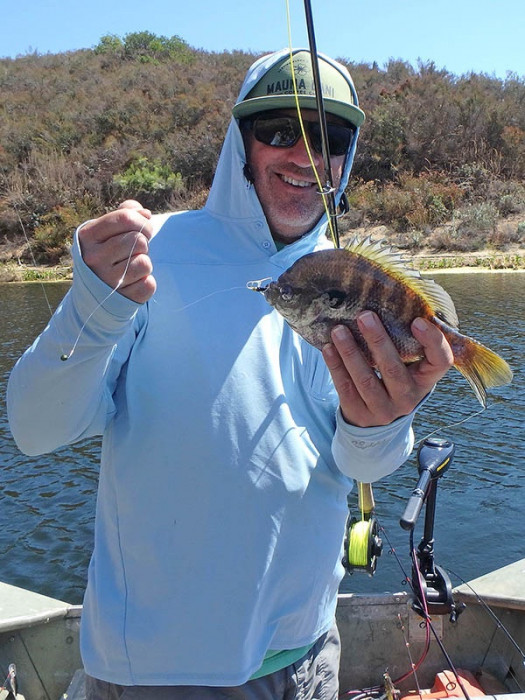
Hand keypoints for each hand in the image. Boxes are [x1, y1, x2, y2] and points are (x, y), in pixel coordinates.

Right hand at [78, 200, 155, 302]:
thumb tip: (145, 214)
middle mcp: (93, 258)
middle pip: (138, 240)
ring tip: (132, 266)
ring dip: (145, 263)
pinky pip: (148, 284)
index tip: (144, 230)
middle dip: (143, 243)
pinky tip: (133, 282)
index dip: (142, 221)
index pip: (125, 218)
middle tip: (135, 251)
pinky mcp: (120, 298)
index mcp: (87, 236)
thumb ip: (125, 214)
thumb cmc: (105, 252)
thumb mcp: (106, 231)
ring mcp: (105, 280)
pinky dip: (147, 282)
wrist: (93, 293)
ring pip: (145, 263)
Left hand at [321, 311, 453, 427]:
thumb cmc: (393, 381)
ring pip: (365, 380)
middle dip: (378, 341)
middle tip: (364, 316)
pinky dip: (335, 366)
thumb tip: (387, 301)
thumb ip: (405, 344)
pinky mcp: (359, 414)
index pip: (441, 362)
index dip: (432, 342)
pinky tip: (328, 348)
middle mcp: (407, 398)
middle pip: (394, 370)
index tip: (416, 320)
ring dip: (350, 352)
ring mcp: (383, 409)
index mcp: (425, 380)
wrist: (375, 423)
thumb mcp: (408, 368)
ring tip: (338, 330)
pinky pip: (345, 388)